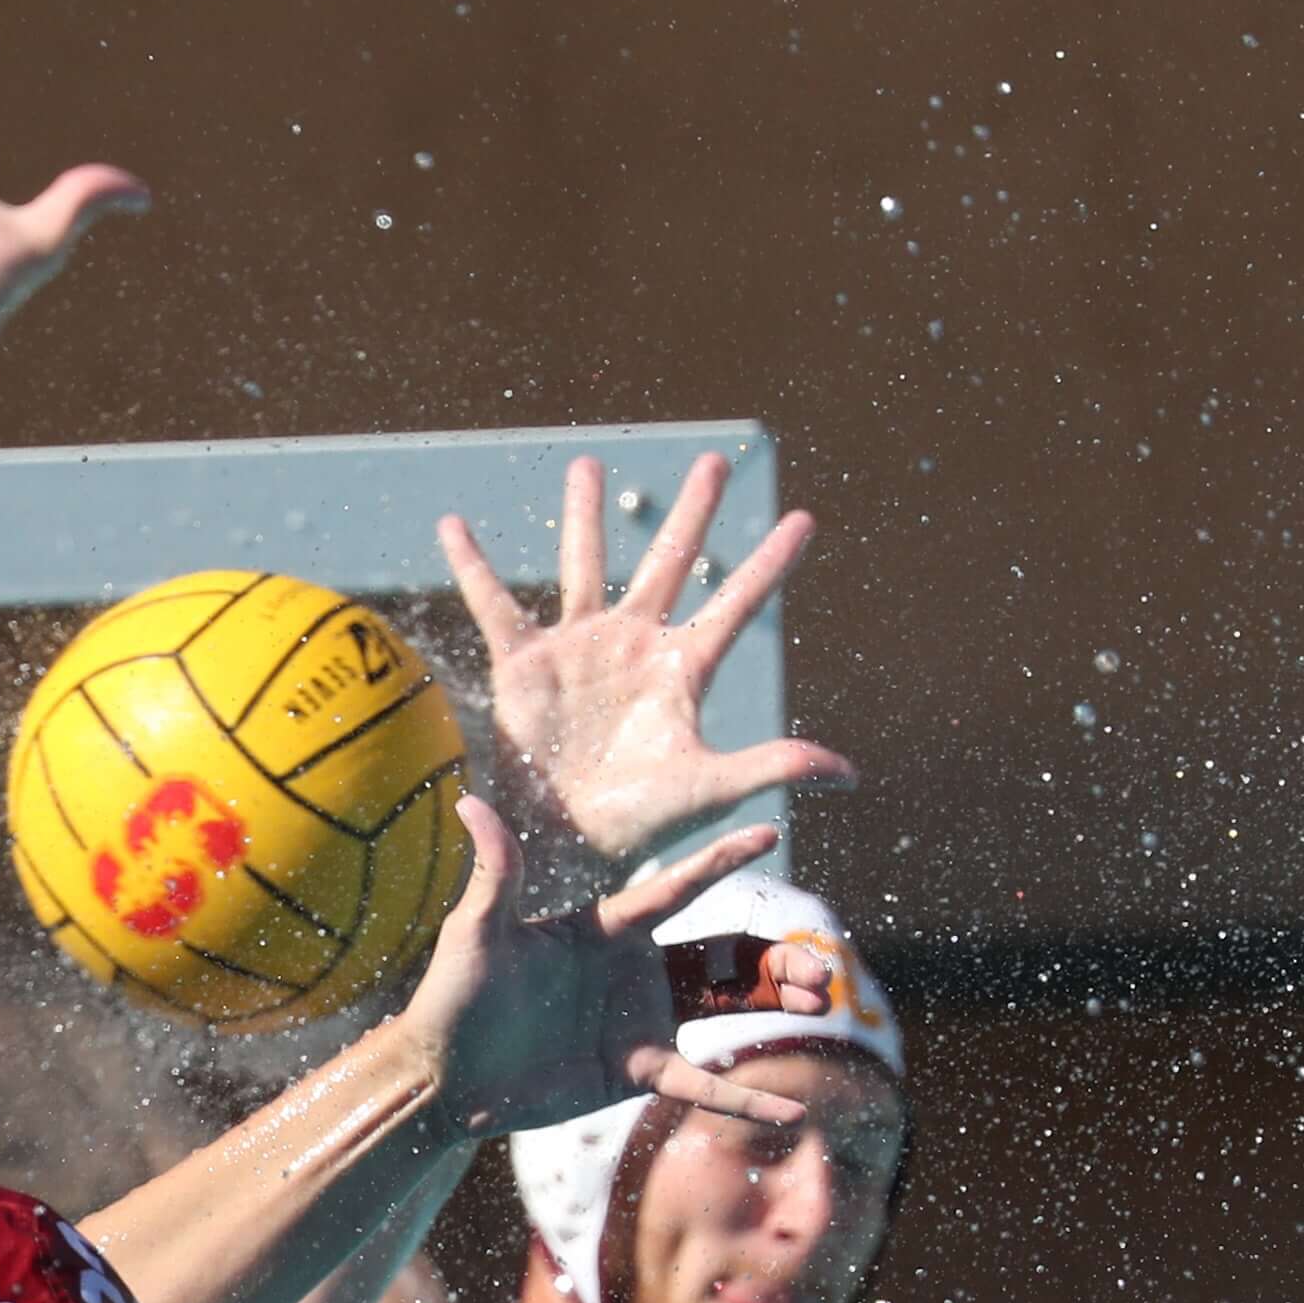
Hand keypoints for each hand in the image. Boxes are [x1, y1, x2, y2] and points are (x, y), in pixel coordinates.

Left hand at [400, 801, 838, 1137]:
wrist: (444, 1074)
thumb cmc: (454, 995)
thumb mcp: (476, 929)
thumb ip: (496, 869)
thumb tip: (468, 800)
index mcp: (608, 926)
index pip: (678, 886)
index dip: (722, 859)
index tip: (771, 828)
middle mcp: (634, 969)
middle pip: (723, 952)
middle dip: (774, 953)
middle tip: (821, 962)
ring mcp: (640, 1020)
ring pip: (726, 1005)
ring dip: (776, 1002)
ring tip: (822, 998)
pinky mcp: (636, 1070)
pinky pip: (703, 1083)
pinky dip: (747, 1096)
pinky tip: (794, 1107)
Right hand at [440, 452, 852, 866]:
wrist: (560, 839)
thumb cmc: (636, 819)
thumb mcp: (708, 786)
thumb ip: (772, 765)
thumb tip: (851, 774)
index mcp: (681, 669)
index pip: (736, 604)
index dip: (771, 564)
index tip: (806, 521)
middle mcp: (633, 645)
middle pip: (669, 562)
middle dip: (693, 513)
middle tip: (713, 463)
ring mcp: (578, 647)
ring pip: (583, 566)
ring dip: (584, 516)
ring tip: (587, 464)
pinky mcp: (524, 661)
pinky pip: (494, 605)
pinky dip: (472, 566)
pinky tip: (453, 527)